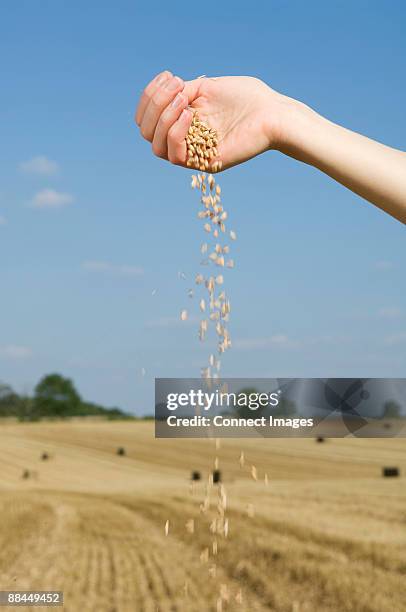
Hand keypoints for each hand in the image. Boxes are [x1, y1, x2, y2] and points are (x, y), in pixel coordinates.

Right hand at [135, 71, 288, 170]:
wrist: (272, 114)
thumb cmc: (247, 98)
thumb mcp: (208, 87)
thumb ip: (183, 91)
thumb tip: (163, 95)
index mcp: (183, 120)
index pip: (148, 116)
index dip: (150, 96)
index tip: (169, 77)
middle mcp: (184, 138)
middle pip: (146, 131)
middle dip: (154, 105)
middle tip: (177, 89)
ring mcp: (193, 152)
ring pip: (155, 145)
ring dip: (163, 118)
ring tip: (184, 101)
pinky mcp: (205, 163)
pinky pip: (175, 155)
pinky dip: (175, 133)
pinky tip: (190, 115)